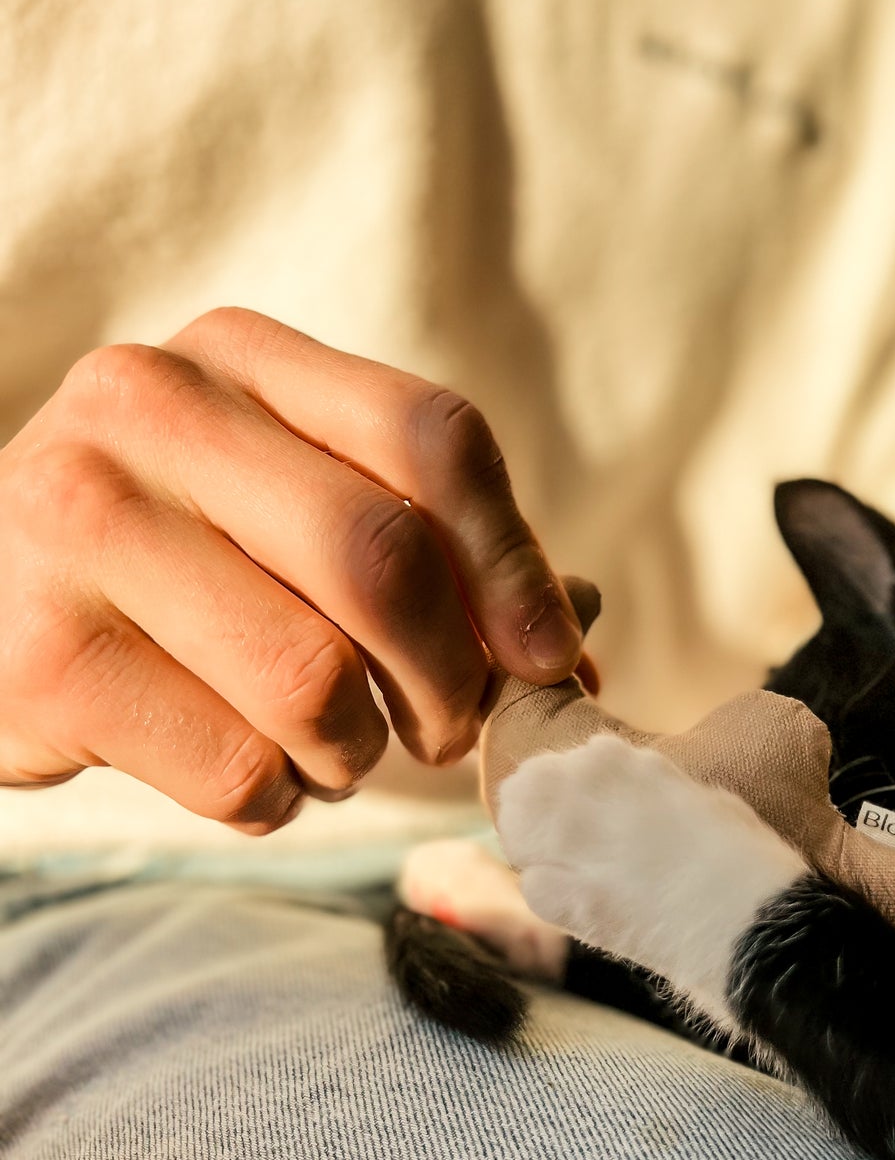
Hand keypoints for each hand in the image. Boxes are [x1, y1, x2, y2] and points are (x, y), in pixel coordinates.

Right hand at [0, 308, 581, 830]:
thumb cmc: (178, 571)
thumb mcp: (293, 514)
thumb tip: (575, 633)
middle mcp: (148, 408)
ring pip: (311, 680)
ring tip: (324, 748)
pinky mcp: (38, 657)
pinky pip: (235, 769)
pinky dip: (274, 801)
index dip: (512, 562)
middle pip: (381, 558)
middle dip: (448, 679)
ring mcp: (76, 523)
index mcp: (240, 357)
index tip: (548, 658)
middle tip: (442, 733)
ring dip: (352, 753)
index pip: (432, 434)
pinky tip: (244, 772)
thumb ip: (433, 553)